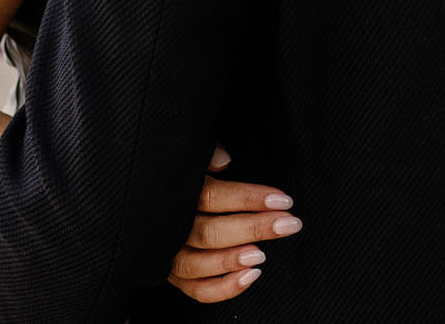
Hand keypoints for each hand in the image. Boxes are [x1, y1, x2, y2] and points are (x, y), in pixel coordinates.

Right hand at [167, 145, 302, 303]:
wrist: (155, 198)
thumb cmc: (185, 175)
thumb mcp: (193, 156)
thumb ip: (207, 153)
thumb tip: (224, 161)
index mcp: (175, 194)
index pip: (212, 197)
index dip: (249, 198)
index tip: (283, 200)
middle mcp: (169, 228)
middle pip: (210, 232)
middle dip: (254, 228)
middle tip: (289, 224)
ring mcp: (169, 255)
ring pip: (199, 264)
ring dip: (233, 260)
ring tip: (263, 255)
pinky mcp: (175, 276)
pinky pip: (198, 290)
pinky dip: (224, 289)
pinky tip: (251, 276)